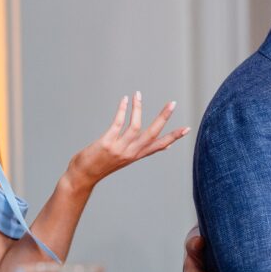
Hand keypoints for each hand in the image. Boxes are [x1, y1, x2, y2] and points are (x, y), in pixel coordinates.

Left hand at [68, 92, 189, 191]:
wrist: (82, 177)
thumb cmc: (102, 165)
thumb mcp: (126, 159)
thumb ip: (142, 151)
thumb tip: (164, 147)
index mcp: (136, 155)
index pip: (160, 145)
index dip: (174, 137)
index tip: (187, 128)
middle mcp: (131, 153)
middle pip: (152, 134)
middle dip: (164, 118)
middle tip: (173, 103)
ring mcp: (119, 148)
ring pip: (136, 127)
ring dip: (138, 109)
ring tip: (138, 94)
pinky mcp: (107, 143)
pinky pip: (118, 124)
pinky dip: (123, 110)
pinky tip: (125, 100)